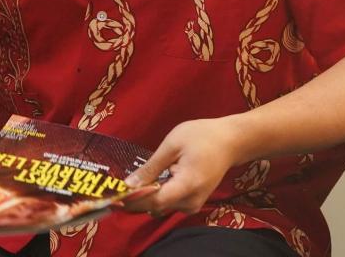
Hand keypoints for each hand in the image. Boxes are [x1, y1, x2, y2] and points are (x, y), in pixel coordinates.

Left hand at [122, 118, 241, 216]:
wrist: (230, 141)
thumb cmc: (202, 136)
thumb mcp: (173, 144)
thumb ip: (151, 167)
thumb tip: (129, 184)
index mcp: (187, 185)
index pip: (154, 201)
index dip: (132, 200)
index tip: (114, 195)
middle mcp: (191, 201)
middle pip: (155, 207)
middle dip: (136, 198)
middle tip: (118, 186)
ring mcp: (193, 204)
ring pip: (161, 207)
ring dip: (146, 196)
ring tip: (136, 180)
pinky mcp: (193, 202)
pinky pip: (169, 203)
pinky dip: (157, 195)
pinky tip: (152, 180)